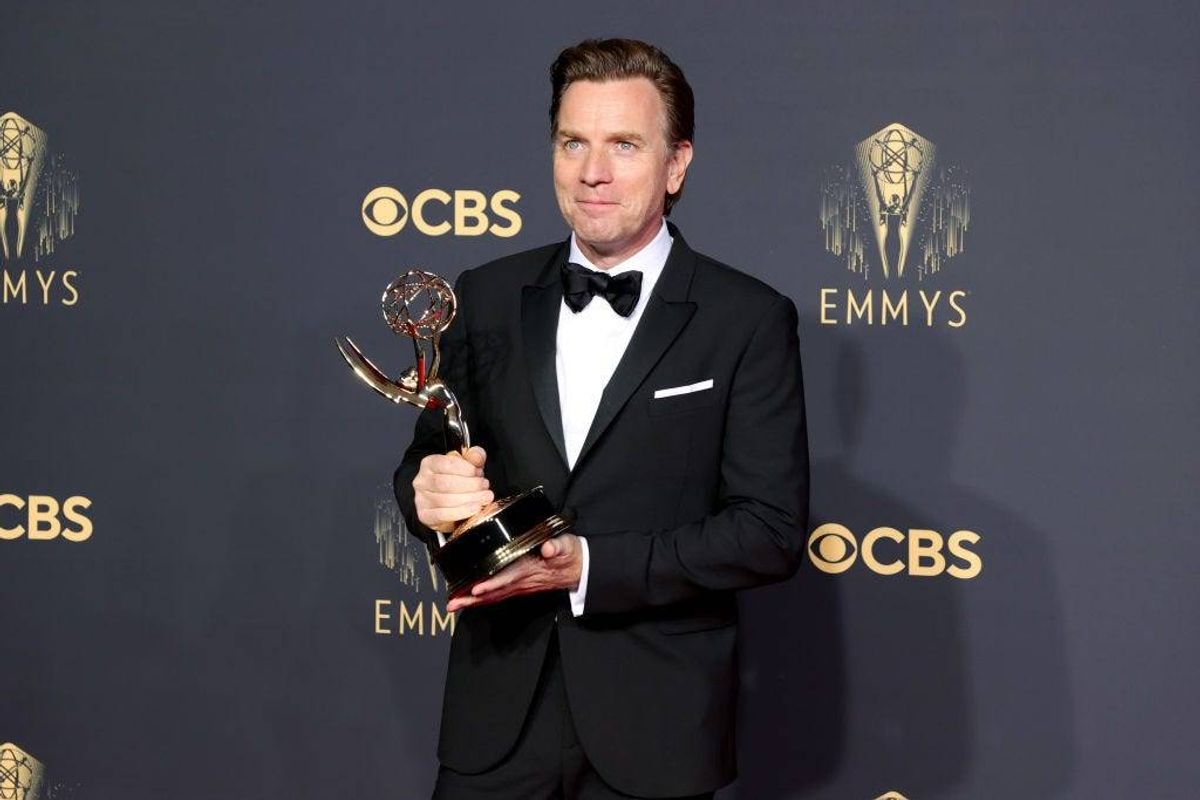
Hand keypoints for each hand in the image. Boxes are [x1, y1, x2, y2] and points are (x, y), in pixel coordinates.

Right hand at [412, 446, 492, 533]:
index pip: (446, 463)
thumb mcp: (468, 466)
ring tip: (484, 497)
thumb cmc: (458, 483)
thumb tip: (477, 455)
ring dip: (469, 499)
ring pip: (445, 500)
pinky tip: (475, 508)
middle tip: (484, 486)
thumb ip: (474, 457)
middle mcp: (422, 481)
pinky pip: (442, 515)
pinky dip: (462, 512)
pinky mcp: (425, 515)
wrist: (450, 506)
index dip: (466, 468)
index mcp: (430, 464)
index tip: (478, 472)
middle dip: (470, 485)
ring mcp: (421, 499)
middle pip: (445, 483)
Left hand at [446, 533, 583, 611]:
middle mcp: (522, 581)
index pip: (509, 577)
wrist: (578, 569)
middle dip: (472, 600)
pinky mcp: (518, 586)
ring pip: (493, 596)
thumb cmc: (569, 554)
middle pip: (494, 593)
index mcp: (531, 569)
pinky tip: (467, 601)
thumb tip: (548, 547)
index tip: (476, 589)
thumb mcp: (567, 547)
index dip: (493, 584)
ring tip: (453, 605)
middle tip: (452, 604)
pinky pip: (497, 595)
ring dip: (472, 602)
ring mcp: (520, 586)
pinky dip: (481, 599)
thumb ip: (558, 546)